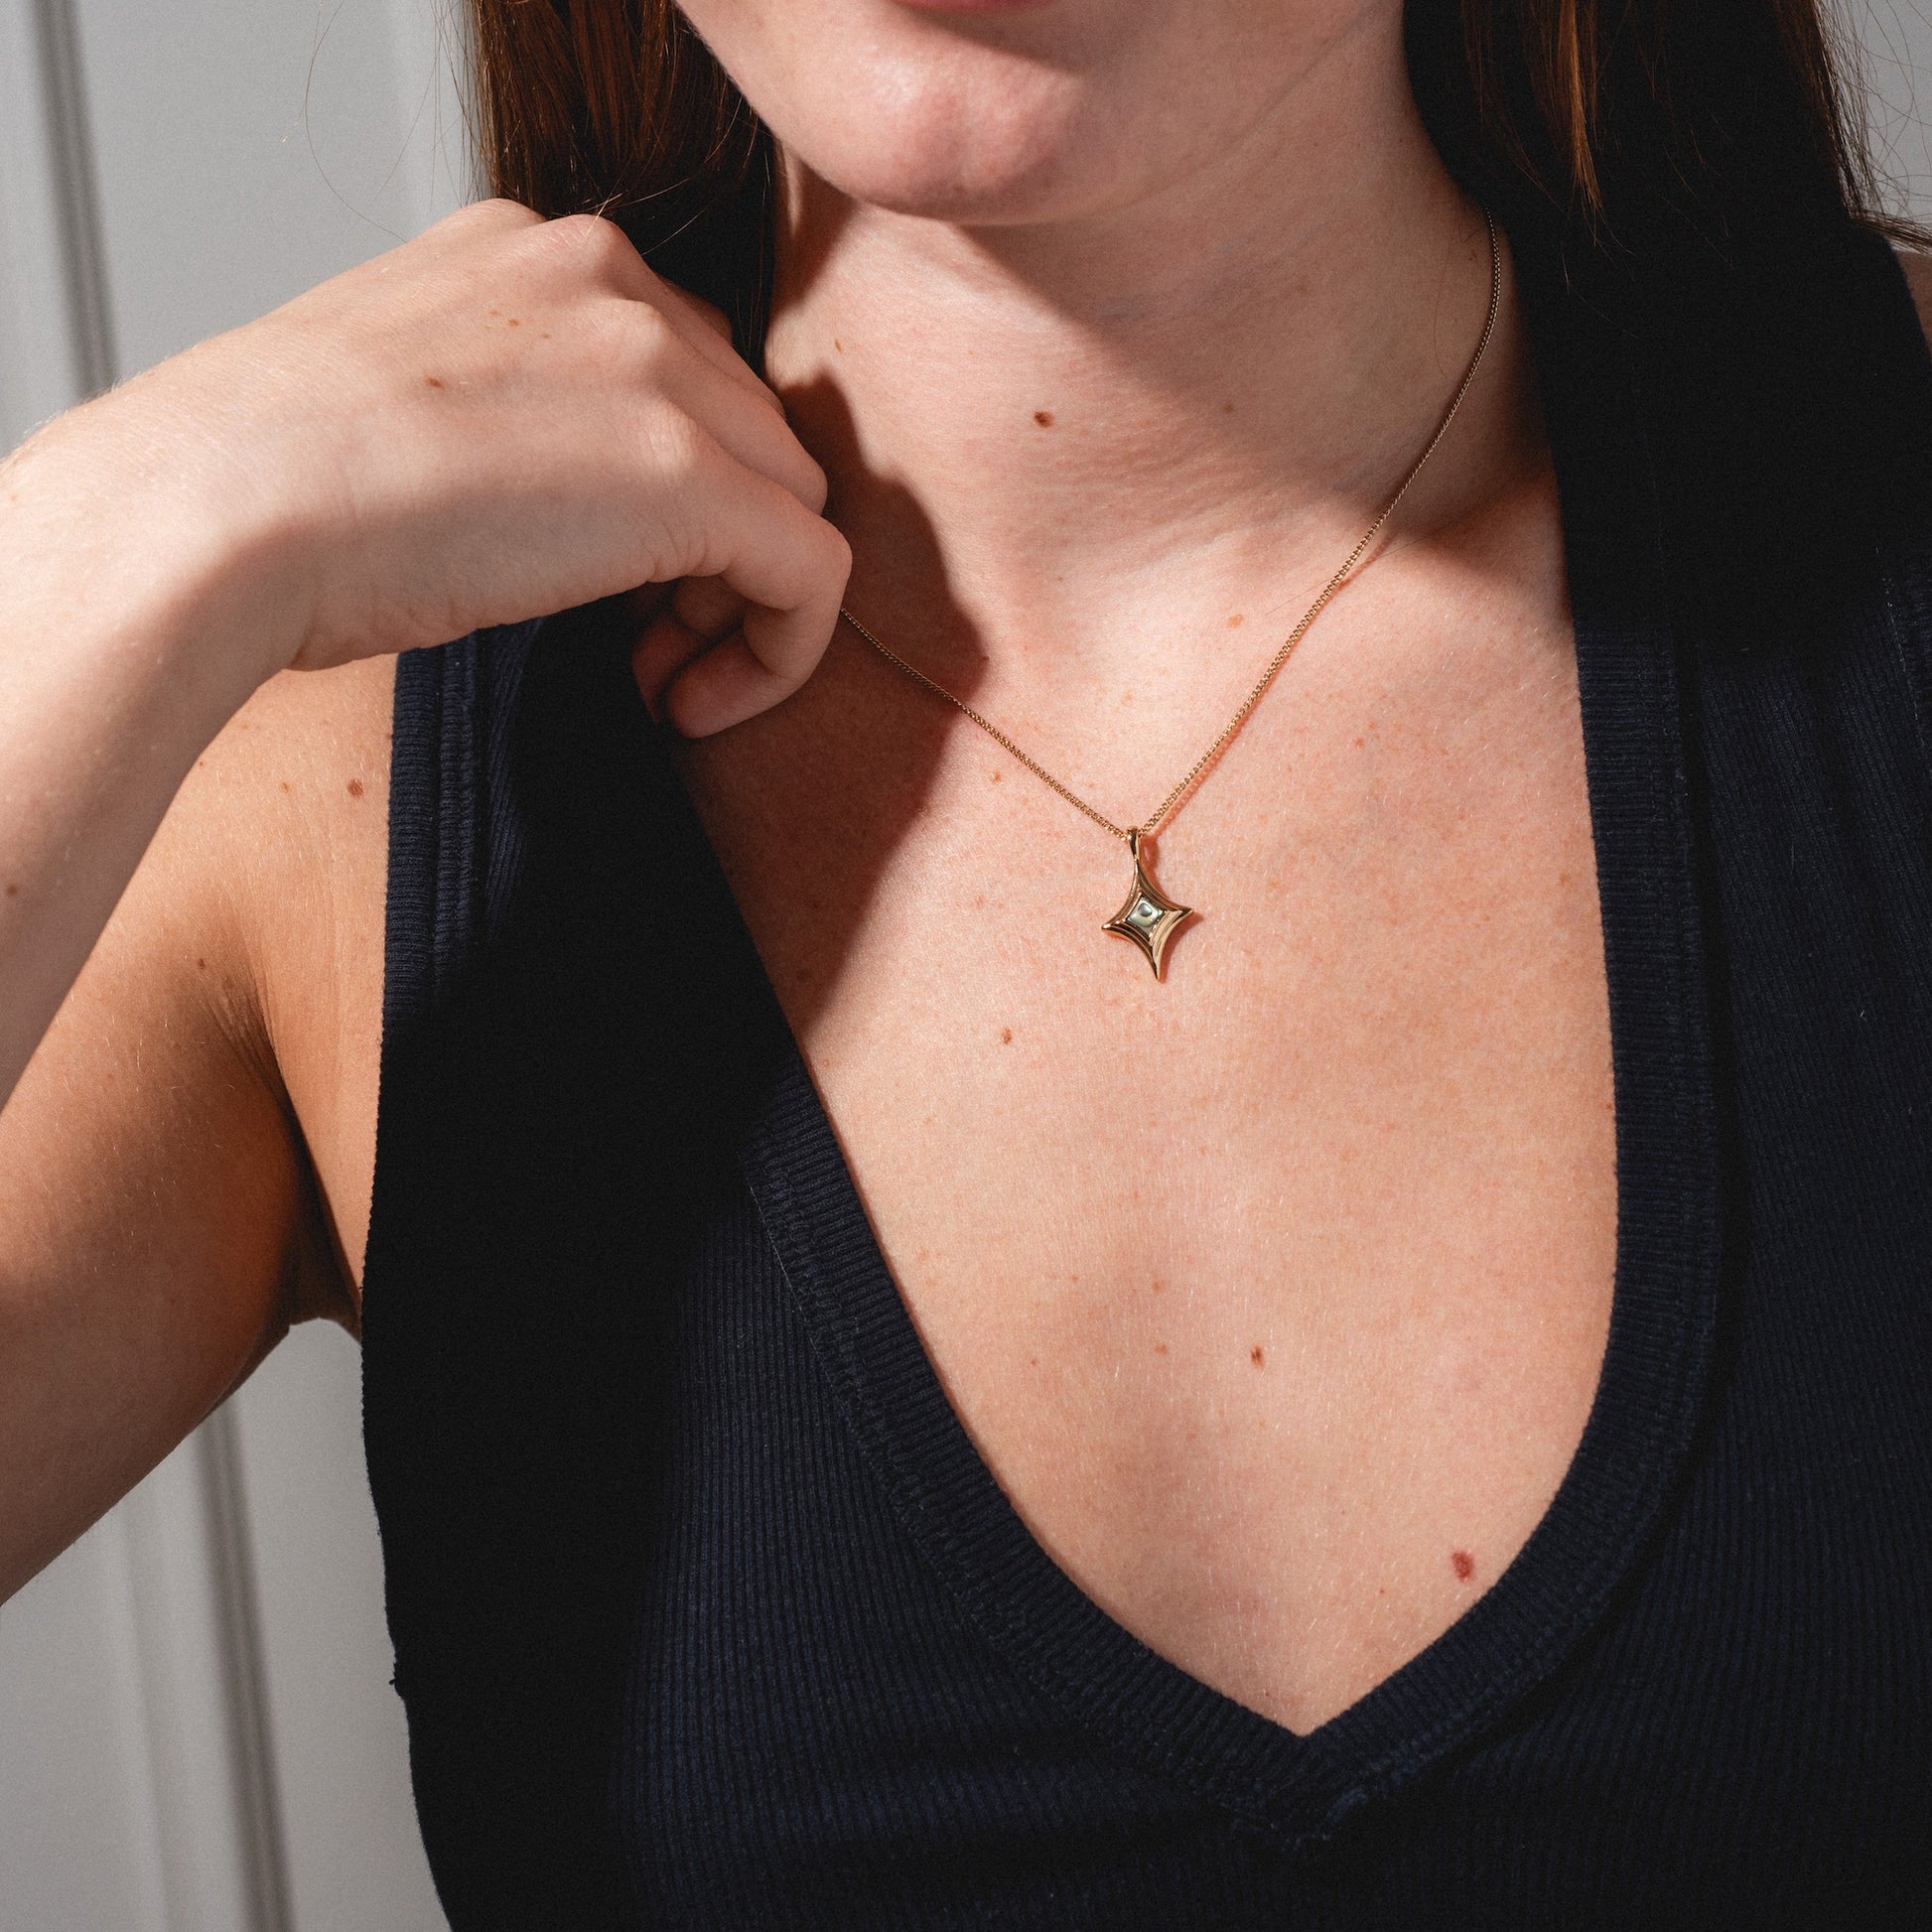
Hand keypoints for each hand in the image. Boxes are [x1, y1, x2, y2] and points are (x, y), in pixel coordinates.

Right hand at [27, 199, 848, 734]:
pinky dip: (780, 654)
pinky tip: (694, 707)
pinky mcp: (690, 478)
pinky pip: (812, 575)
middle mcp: (612, 280)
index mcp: (541, 254)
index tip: (619, 582)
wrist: (216, 510)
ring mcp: (656, 368)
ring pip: (793, 498)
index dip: (675, 489)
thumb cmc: (266, 482)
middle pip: (748, 431)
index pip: (683, 367)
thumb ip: (514, 410)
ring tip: (658, 681)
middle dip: (712, 550)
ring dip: (740, 604)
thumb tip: (572, 498)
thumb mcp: (405, 399)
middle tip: (642, 648)